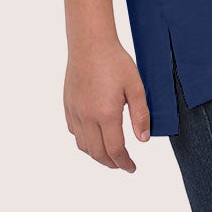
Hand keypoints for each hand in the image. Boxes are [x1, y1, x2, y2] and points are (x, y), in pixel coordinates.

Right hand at [63, 41, 150, 169]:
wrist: (90, 43)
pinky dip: (84, 140)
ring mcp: (75, 111)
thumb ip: (141, 116)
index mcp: (106, 114)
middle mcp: (87, 116)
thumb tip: (143, 140)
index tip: (131, 168)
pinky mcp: (68, 104)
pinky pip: (73, 131)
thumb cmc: (115, 61)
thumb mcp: (136, 87)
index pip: (115, 151)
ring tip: (109, 154)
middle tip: (122, 165)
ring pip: (82, 145)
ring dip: (96, 155)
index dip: (124, 163)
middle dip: (111, 163)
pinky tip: (93, 136)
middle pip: (97, 153)